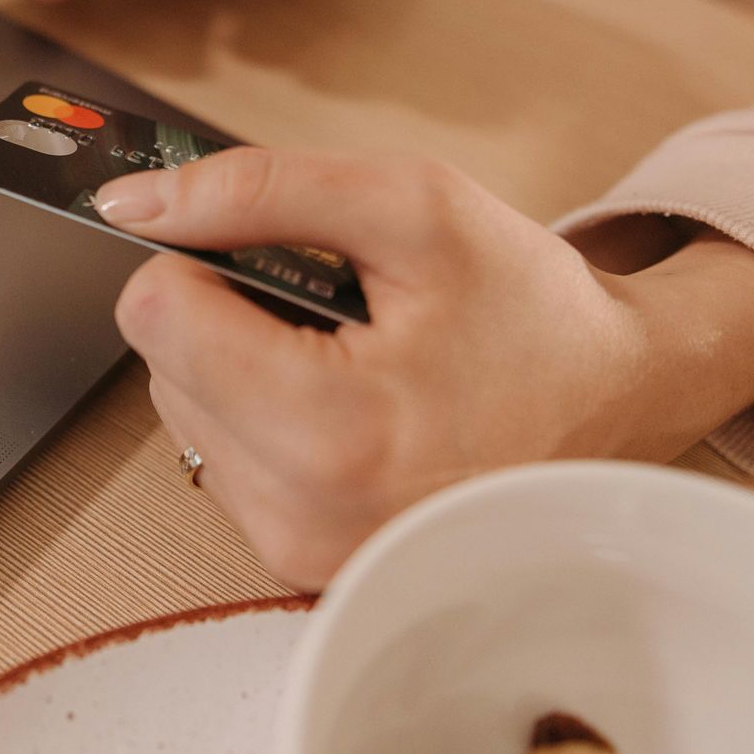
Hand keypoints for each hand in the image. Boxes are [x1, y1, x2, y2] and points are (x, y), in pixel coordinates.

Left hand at [93, 148, 753, 588]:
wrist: (620, 408)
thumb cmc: (528, 307)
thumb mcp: (413, 207)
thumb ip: (260, 189)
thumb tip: (133, 202)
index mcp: (326, 427)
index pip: (154, 312)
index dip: (203, 257)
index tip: (271, 254)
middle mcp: (300, 512)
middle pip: (161, 362)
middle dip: (227, 312)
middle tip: (335, 308)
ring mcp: (298, 550)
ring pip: (183, 410)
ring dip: (241, 365)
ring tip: (349, 355)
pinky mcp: (300, 564)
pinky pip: (224, 459)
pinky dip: (263, 417)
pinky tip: (347, 403)